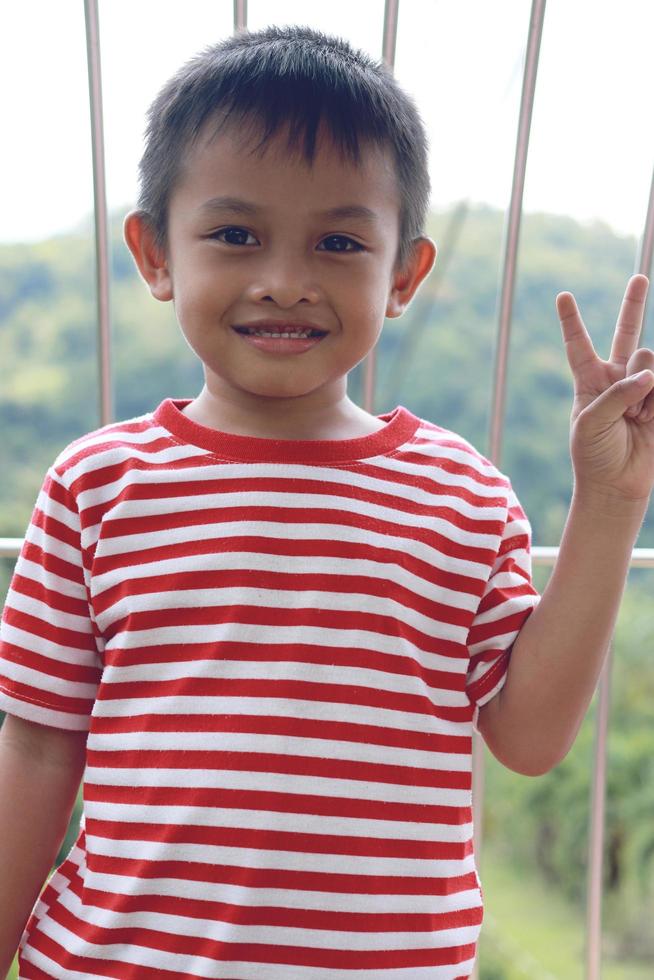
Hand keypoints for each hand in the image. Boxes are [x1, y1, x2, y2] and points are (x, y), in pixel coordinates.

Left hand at [557, 274, 653, 506]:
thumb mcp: (591, 423)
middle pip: (627, 334)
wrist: (617, 485)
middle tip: (639, 278)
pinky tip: (649, 417)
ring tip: (636, 418)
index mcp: (589, 381)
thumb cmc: (594, 455)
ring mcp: (643, 388)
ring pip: (649, 361)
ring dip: (644, 388)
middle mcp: (616, 379)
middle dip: (633, 305)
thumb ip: (617, 394)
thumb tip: (649, 374)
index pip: (579, 345)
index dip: (572, 321)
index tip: (563, 296)